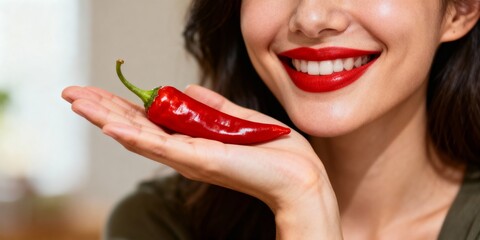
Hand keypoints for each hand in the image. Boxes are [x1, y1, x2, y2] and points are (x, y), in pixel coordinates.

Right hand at [61, 85, 341, 238]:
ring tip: (77, 102)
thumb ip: (211, 106)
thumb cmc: (272, 150)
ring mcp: (189, 157)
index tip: (95, 90)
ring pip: (138, 136)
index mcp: (191, 139)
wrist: (299, 174)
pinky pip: (161, 148)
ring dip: (106, 118)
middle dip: (101, 109)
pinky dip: (134, 137)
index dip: (119, 105)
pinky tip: (110, 126)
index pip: (147, 120)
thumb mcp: (238, 119)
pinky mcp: (201, 160)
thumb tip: (187, 89)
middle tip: (70, 92)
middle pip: (134, 127)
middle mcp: (184, 150)